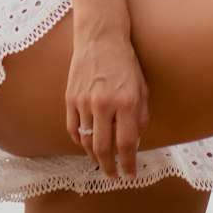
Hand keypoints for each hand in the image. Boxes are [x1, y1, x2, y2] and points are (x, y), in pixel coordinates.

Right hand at [65, 26, 149, 180]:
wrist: (100, 37)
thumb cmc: (126, 62)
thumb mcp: (142, 88)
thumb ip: (140, 117)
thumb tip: (135, 144)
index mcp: (126, 102)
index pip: (126, 144)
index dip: (128, 164)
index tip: (130, 176)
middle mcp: (104, 104)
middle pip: (103, 148)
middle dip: (109, 167)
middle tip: (113, 176)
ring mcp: (84, 101)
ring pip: (86, 141)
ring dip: (94, 157)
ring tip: (102, 163)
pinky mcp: (70, 98)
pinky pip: (73, 129)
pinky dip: (80, 141)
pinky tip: (87, 145)